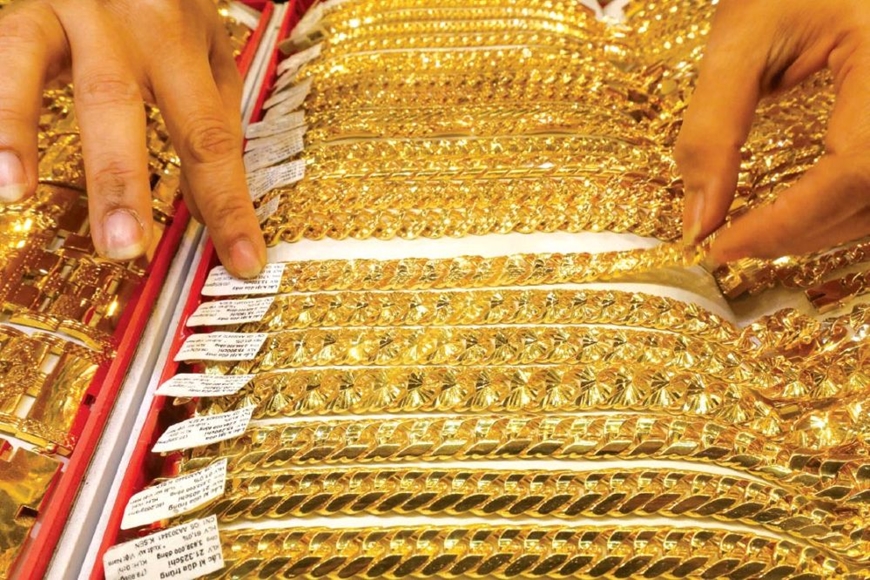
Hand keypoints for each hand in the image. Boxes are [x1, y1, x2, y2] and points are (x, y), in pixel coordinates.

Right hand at [0, 0, 265, 277]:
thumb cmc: (167, 5)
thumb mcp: (205, 51)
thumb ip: (208, 120)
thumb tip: (210, 206)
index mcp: (179, 39)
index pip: (209, 134)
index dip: (227, 203)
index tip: (243, 260)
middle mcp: (120, 21)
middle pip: (117, 101)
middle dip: (119, 178)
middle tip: (123, 246)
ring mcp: (59, 9)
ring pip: (30, 65)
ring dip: (18, 131)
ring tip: (13, 192)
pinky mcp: (18, 8)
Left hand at [676, 0, 869, 263]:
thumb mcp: (742, 40)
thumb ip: (714, 129)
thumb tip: (699, 221)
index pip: (854, 168)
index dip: (788, 220)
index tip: (721, 246)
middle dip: (798, 231)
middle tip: (729, 243)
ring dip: (822, 228)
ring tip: (755, 232)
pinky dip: (841, 207)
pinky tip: (798, 211)